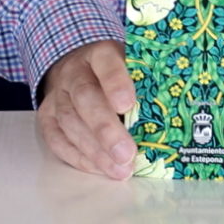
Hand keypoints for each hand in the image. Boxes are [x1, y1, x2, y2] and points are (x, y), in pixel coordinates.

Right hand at [37, 40, 135, 180]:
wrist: (80, 70)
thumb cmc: (118, 74)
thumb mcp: (133, 68)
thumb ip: (147, 85)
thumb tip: (175, 115)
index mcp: (100, 54)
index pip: (106, 62)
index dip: (115, 82)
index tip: (127, 104)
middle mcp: (74, 72)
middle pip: (85, 98)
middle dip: (105, 129)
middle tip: (126, 154)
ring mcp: (58, 95)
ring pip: (70, 122)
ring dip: (95, 150)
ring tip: (119, 169)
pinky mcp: (47, 116)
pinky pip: (56, 138)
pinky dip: (77, 156)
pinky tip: (98, 168)